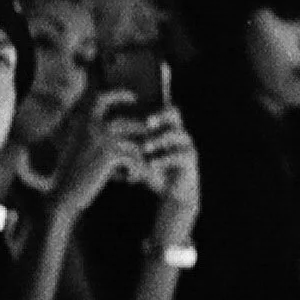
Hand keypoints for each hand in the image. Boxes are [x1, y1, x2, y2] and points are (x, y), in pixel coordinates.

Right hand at [51, 94, 145, 219]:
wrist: (62, 194)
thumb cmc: (72, 175)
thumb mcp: (81, 148)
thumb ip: (96, 134)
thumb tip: (122, 126)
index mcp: (82, 122)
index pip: (101, 99)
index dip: (119, 95)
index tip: (134, 97)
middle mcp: (92, 126)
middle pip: (128, 123)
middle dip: (140, 136)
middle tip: (147, 149)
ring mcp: (102, 139)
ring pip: (134, 142)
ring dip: (140, 158)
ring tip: (139, 170)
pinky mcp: (110, 155)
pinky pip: (135, 158)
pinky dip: (136, 169)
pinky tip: (131, 179)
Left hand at [129, 104, 200, 229]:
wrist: (174, 193)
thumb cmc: (155, 171)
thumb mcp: (141, 157)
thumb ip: (131, 145)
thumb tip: (109, 133)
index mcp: (168, 128)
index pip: (164, 108)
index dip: (150, 107)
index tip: (135, 110)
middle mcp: (179, 133)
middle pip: (174, 113)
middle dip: (160, 116)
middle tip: (147, 122)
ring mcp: (187, 145)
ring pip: (176, 134)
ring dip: (158, 140)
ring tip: (145, 147)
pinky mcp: (190, 160)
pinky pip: (179, 155)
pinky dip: (163, 159)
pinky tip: (151, 164)